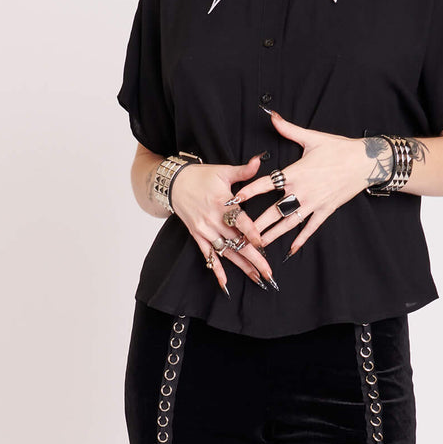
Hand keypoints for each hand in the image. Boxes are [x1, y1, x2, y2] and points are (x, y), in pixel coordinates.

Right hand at [170, 156, 276, 291]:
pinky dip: (216, 270)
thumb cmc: (201, 176)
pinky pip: (208, 255)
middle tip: (269, 273)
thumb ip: (244, 170)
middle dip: (254, 258)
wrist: (173, 183)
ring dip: (242, 267)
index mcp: (222, 202)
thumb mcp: (223, 171)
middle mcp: (213, 219)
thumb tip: (260, 159)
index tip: (262, 244)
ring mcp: (205, 230)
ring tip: (257, 278)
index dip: (251, 233)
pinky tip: (225, 284)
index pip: (239, 220)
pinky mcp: (198, 236)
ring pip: (226, 252)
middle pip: (236, 242)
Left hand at [229, 110, 367, 256]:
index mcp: (295, 173)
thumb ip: (288, 129)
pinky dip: (301, 239)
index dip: (249, 192)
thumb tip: (272, 116)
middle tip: (241, 233)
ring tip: (259, 245)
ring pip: (288, 222)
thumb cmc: (339, 149)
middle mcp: (301, 191)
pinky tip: (291, 249)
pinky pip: (310, 228)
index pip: (266, 184)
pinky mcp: (325, 210)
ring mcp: (313, 203)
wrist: (365, 162)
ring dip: (273, 234)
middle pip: (273, 210)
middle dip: (256, 223)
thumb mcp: (312, 137)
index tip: (234, 200)